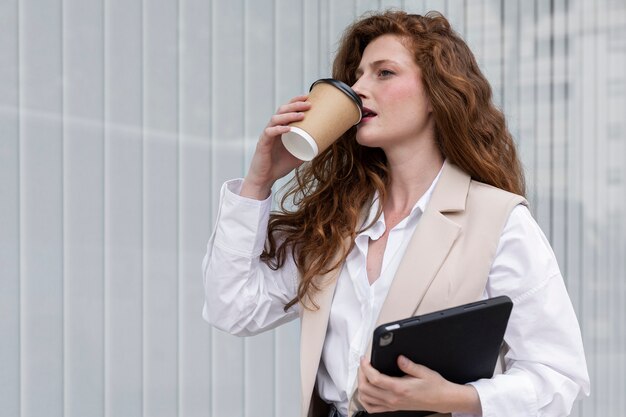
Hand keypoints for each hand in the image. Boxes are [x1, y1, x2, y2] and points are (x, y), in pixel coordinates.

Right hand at [240, 95, 310, 199]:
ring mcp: (267, 135)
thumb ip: (308, 148)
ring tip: (301, 115)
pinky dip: (279, 129)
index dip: (296, 101)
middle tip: (308, 104)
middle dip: (295, 105)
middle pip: (282, 110)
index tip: (308, 96)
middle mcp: (273, 128)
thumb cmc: (280, 165)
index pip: (287, 109)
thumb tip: (325, 144)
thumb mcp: (298, 155)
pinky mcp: (262, 144)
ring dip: (289, 115)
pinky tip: (288, 129)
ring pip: (275, 119)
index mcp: (280, 128)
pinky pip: (269, 133)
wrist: (265, 178)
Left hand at [357, 356, 481, 414]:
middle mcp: (393, 399)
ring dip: (360, 386)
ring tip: (363, 374)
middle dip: (360, 374)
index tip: (365, 359)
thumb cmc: (434, 386)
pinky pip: (372, 408)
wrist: (442, 399)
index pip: (374, 378)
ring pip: (366, 399)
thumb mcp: (423, 371)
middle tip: (363, 364)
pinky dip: (365, 400)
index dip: (365, 367)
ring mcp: (392, 405)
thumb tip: (398, 358)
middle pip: (366, 388)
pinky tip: (366, 391)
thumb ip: (409, 365)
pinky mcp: (393, 408)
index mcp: (399, 388)